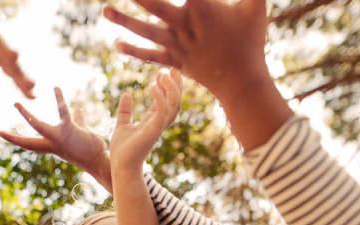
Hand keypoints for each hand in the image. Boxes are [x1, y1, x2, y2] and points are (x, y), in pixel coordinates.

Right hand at [0, 87, 111, 190]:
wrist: (101, 159)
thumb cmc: (93, 148)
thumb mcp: (82, 133)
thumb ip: (78, 121)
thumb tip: (78, 110)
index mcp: (52, 145)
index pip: (30, 144)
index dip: (15, 140)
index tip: (1, 134)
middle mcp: (52, 144)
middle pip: (28, 143)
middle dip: (13, 139)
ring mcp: (59, 138)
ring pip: (38, 126)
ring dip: (25, 116)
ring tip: (15, 104)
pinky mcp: (69, 130)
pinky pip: (62, 112)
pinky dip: (59, 99)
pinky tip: (55, 88)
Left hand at [103, 0, 268, 99]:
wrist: (242, 82)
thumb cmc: (251, 39)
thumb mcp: (256, 6)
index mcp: (203, 8)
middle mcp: (186, 26)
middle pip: (156, 6)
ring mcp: (178, 46)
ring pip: (146, 32)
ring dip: (124, 21)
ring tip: (104, 10)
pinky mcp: (174, 61)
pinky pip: (150, 56)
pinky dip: (133, 51)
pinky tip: (115, 43)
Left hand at [110, 70, 181, 174]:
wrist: (120, 167)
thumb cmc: (121, 150)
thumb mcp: (122, 125)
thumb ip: (125, 111)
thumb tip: (126, 94)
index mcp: (153, 121)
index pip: (166, 101)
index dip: (167, 86)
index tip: (164, 71)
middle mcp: (159, 123)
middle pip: (176, 101)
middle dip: (176, 84)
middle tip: (172, 67)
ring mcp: (158, 127)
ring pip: (174, 105)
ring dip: (171, 89)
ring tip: (162, 74)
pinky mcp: (153, 131)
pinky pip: (163, 112)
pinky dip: (161, 98)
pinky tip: (153, 86)